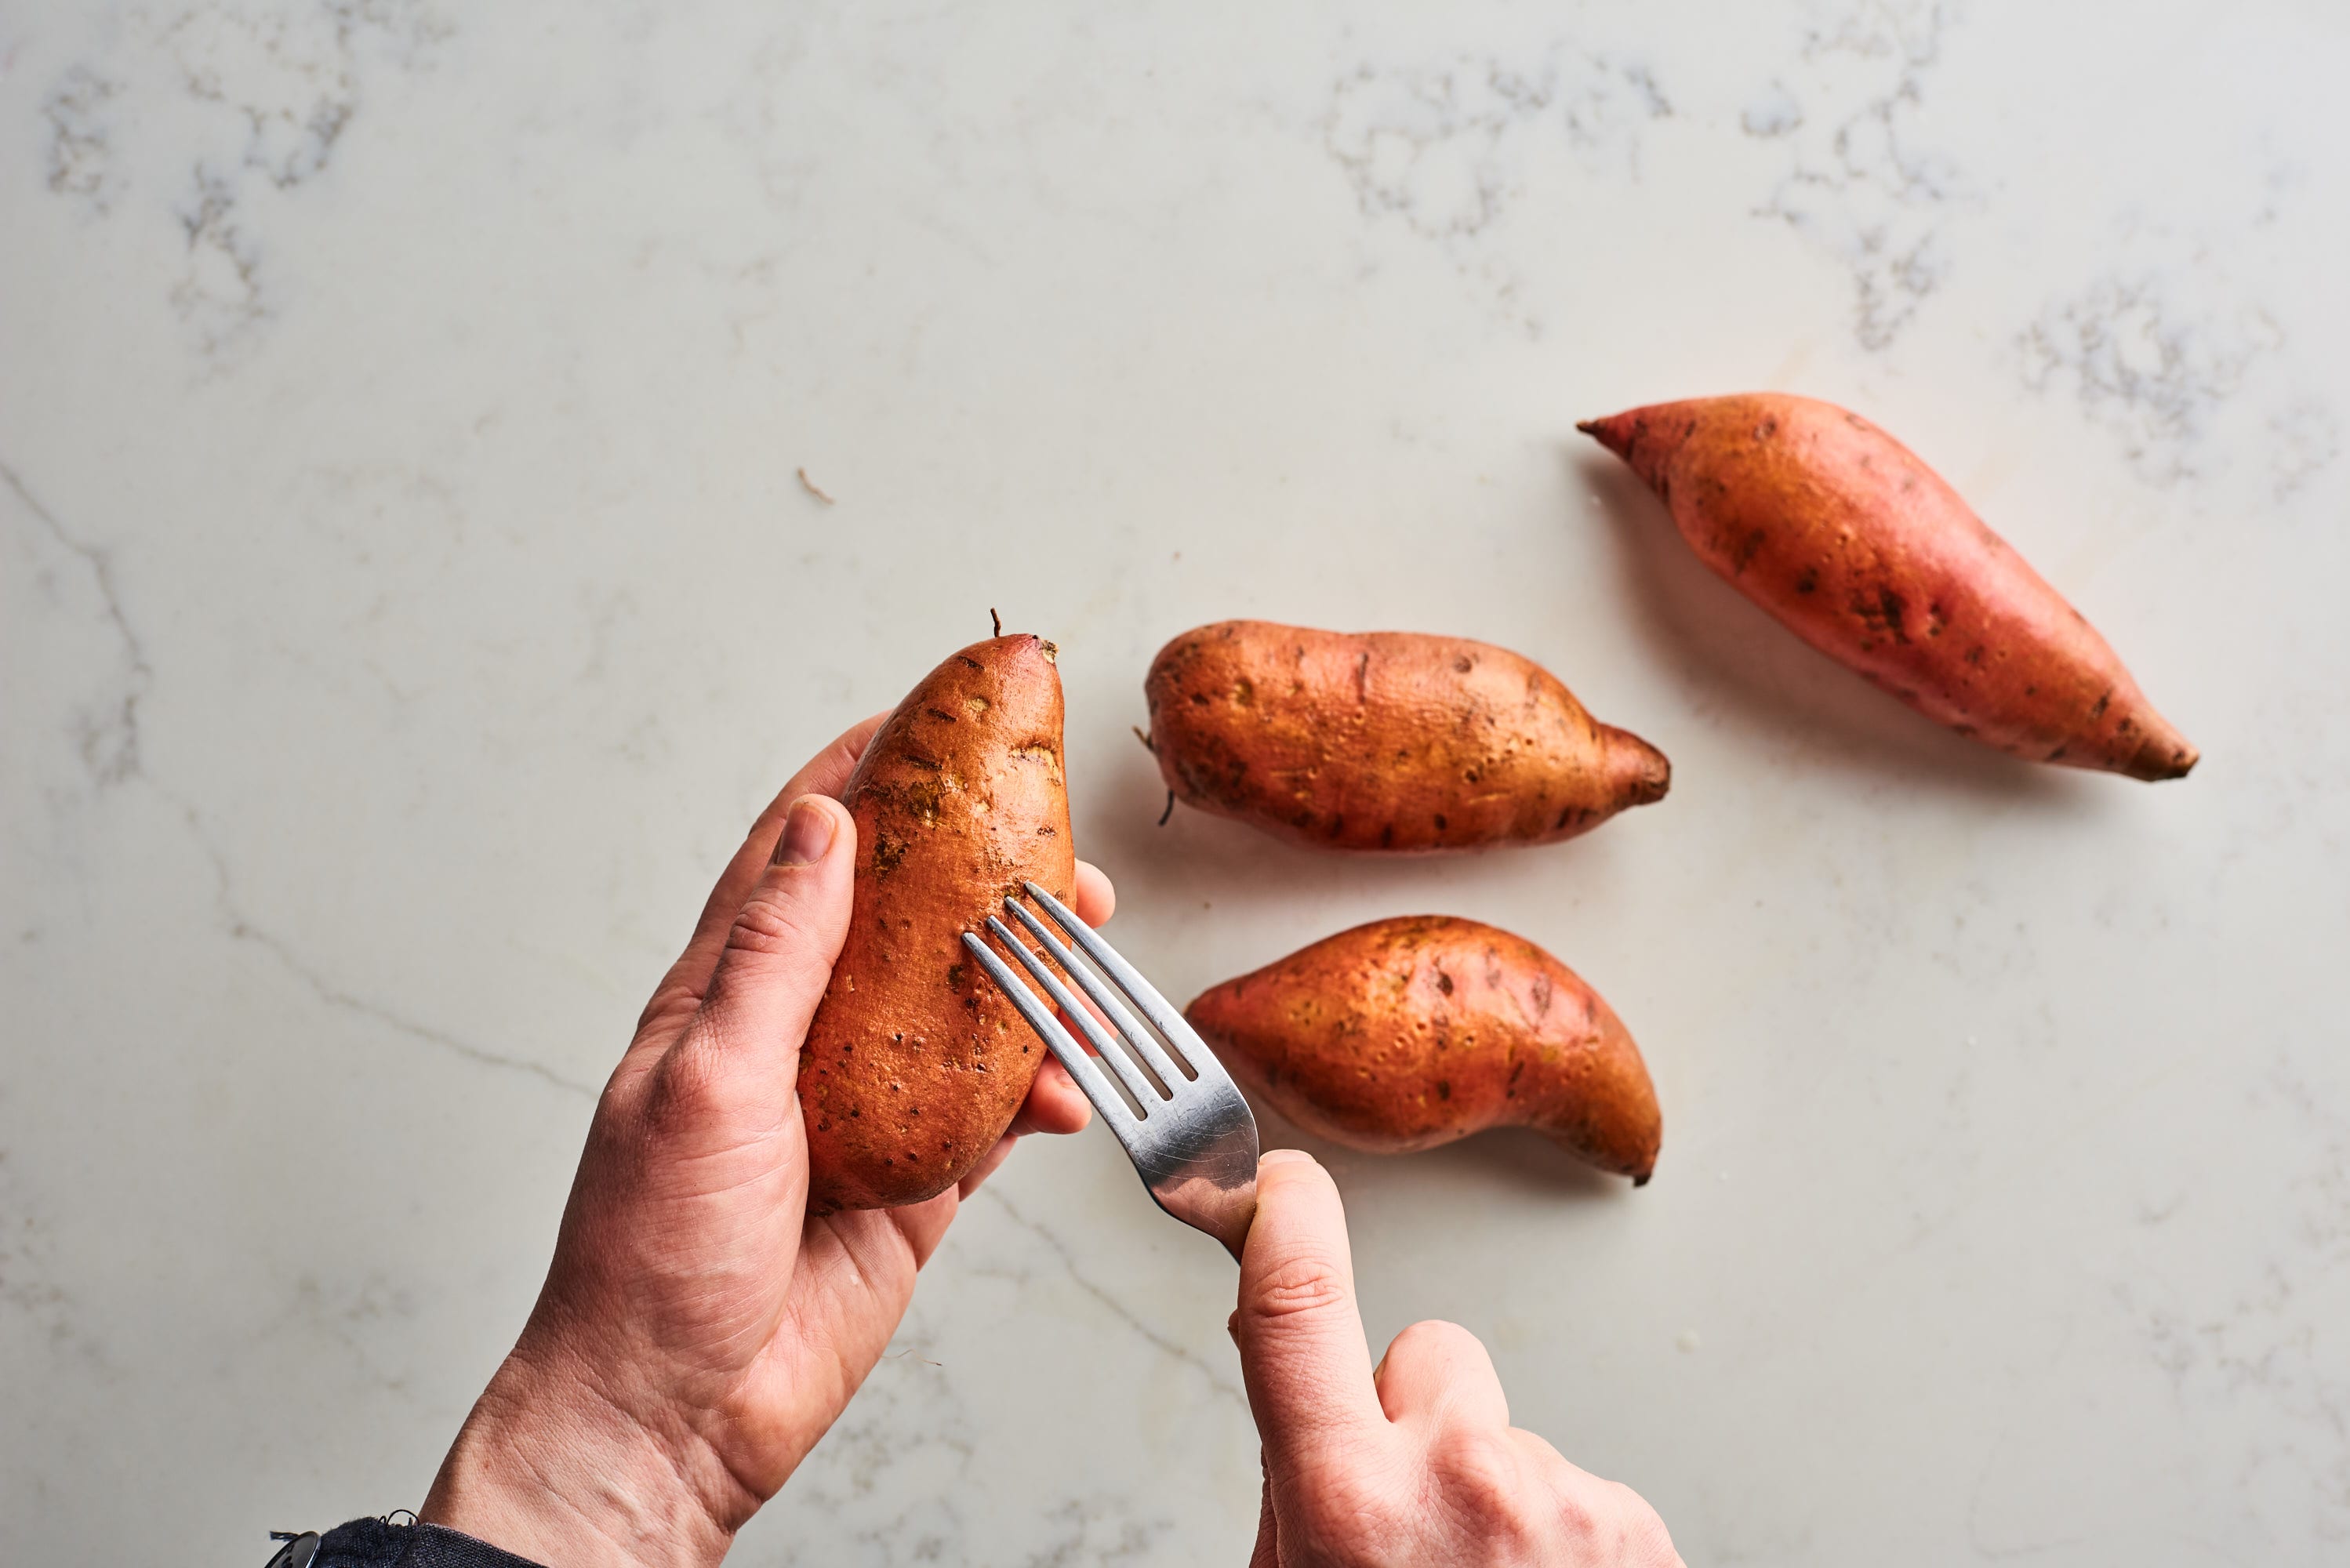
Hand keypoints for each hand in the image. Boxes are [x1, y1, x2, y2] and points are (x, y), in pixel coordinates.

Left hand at [419, 714, 1114, 1567]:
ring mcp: (860, 1111)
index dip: (862, 776)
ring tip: (1087, 958)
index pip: (797, 851)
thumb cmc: (650, 1255)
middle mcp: (795, 1040)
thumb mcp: (706, 1079)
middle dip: (979, 874)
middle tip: (1051, 846)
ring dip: (1028, 982)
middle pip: (902, 921)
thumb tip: (824, 828)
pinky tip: (1070, 1089)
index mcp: (722, 995)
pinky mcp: (911, 1184)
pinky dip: (1040, 1094)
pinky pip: (993, 1115)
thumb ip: (773, 954)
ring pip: (962, 1012)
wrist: (676, 1414)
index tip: (928, 716)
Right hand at [1234, 1150, 1682, 1567]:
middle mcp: (1459, 1478)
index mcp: (1347, 1501)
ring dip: (1495, 1490)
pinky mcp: (1636, 1528)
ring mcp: (1559, 1499)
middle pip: (1431, 1355)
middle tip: (1412, 1518)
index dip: (1284, 1216)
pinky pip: (1575, 1484)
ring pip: (1507, 1429)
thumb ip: (1297, 1475)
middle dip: (1416, 1413)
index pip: (1297, 1304)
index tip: (1279, 1178)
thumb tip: (1281, 1349)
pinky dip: (1559, 1535)